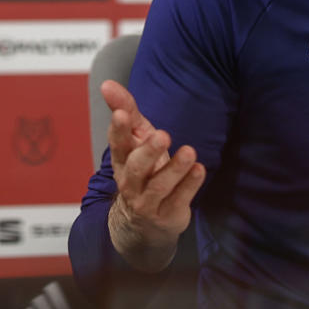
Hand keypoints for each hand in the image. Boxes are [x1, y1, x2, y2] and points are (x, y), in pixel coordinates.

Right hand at [102, 80, 205, 271]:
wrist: (144, 224)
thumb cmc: (143, 170)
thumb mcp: (135, 140)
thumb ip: (126, 111)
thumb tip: (107, 84)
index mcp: (123, 161)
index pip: (118, 144)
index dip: (118, 130)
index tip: (121, 113)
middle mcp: (132, 183)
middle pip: (137, 167)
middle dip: (149, 151)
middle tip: (163, 135)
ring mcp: (149, 201)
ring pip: (160, 186)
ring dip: (175, 168)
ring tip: (190, 151)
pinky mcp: (168, 214)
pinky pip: (179, 199)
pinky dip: (190, 185)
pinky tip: (200, 169)